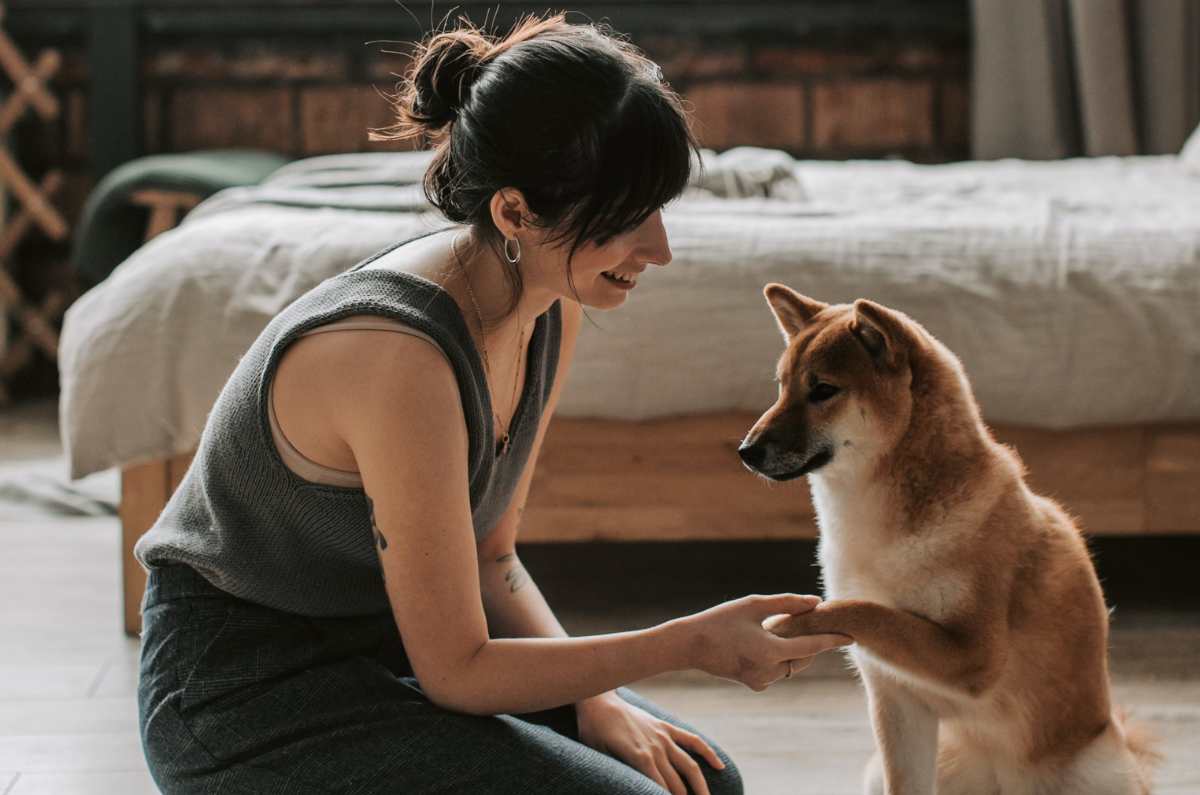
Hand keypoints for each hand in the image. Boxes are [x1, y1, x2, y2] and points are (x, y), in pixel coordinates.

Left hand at [576, 691, 724, 794]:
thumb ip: (615, 773)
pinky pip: (691, 740)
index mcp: (639, 758)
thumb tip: (623, 787)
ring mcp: (663, 737)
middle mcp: (656, 748)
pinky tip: (719, 767)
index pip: (661, 789)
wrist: (598, 701)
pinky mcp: (666, 728)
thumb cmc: (593, 731)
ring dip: (701, 786)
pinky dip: (707, 753)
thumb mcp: (598, 756)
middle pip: (677, 784)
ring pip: (690, 766)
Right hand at [680, 593, 850, 690]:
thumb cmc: (720, 620)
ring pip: (791, 665)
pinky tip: (761, 642)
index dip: (832, 640)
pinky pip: (777, 671)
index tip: (852, 636)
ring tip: (773, 628)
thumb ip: (787, 603)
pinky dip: (778, 657)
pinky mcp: (754, 684)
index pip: (811, 647)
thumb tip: (815, 603)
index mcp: (769, 650)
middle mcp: (768, 670)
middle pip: (803, 658)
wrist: (690, 645)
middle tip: (801, 621)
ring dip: (791, 649)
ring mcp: (760, 680)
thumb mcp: (753, 605)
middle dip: (806, 641)